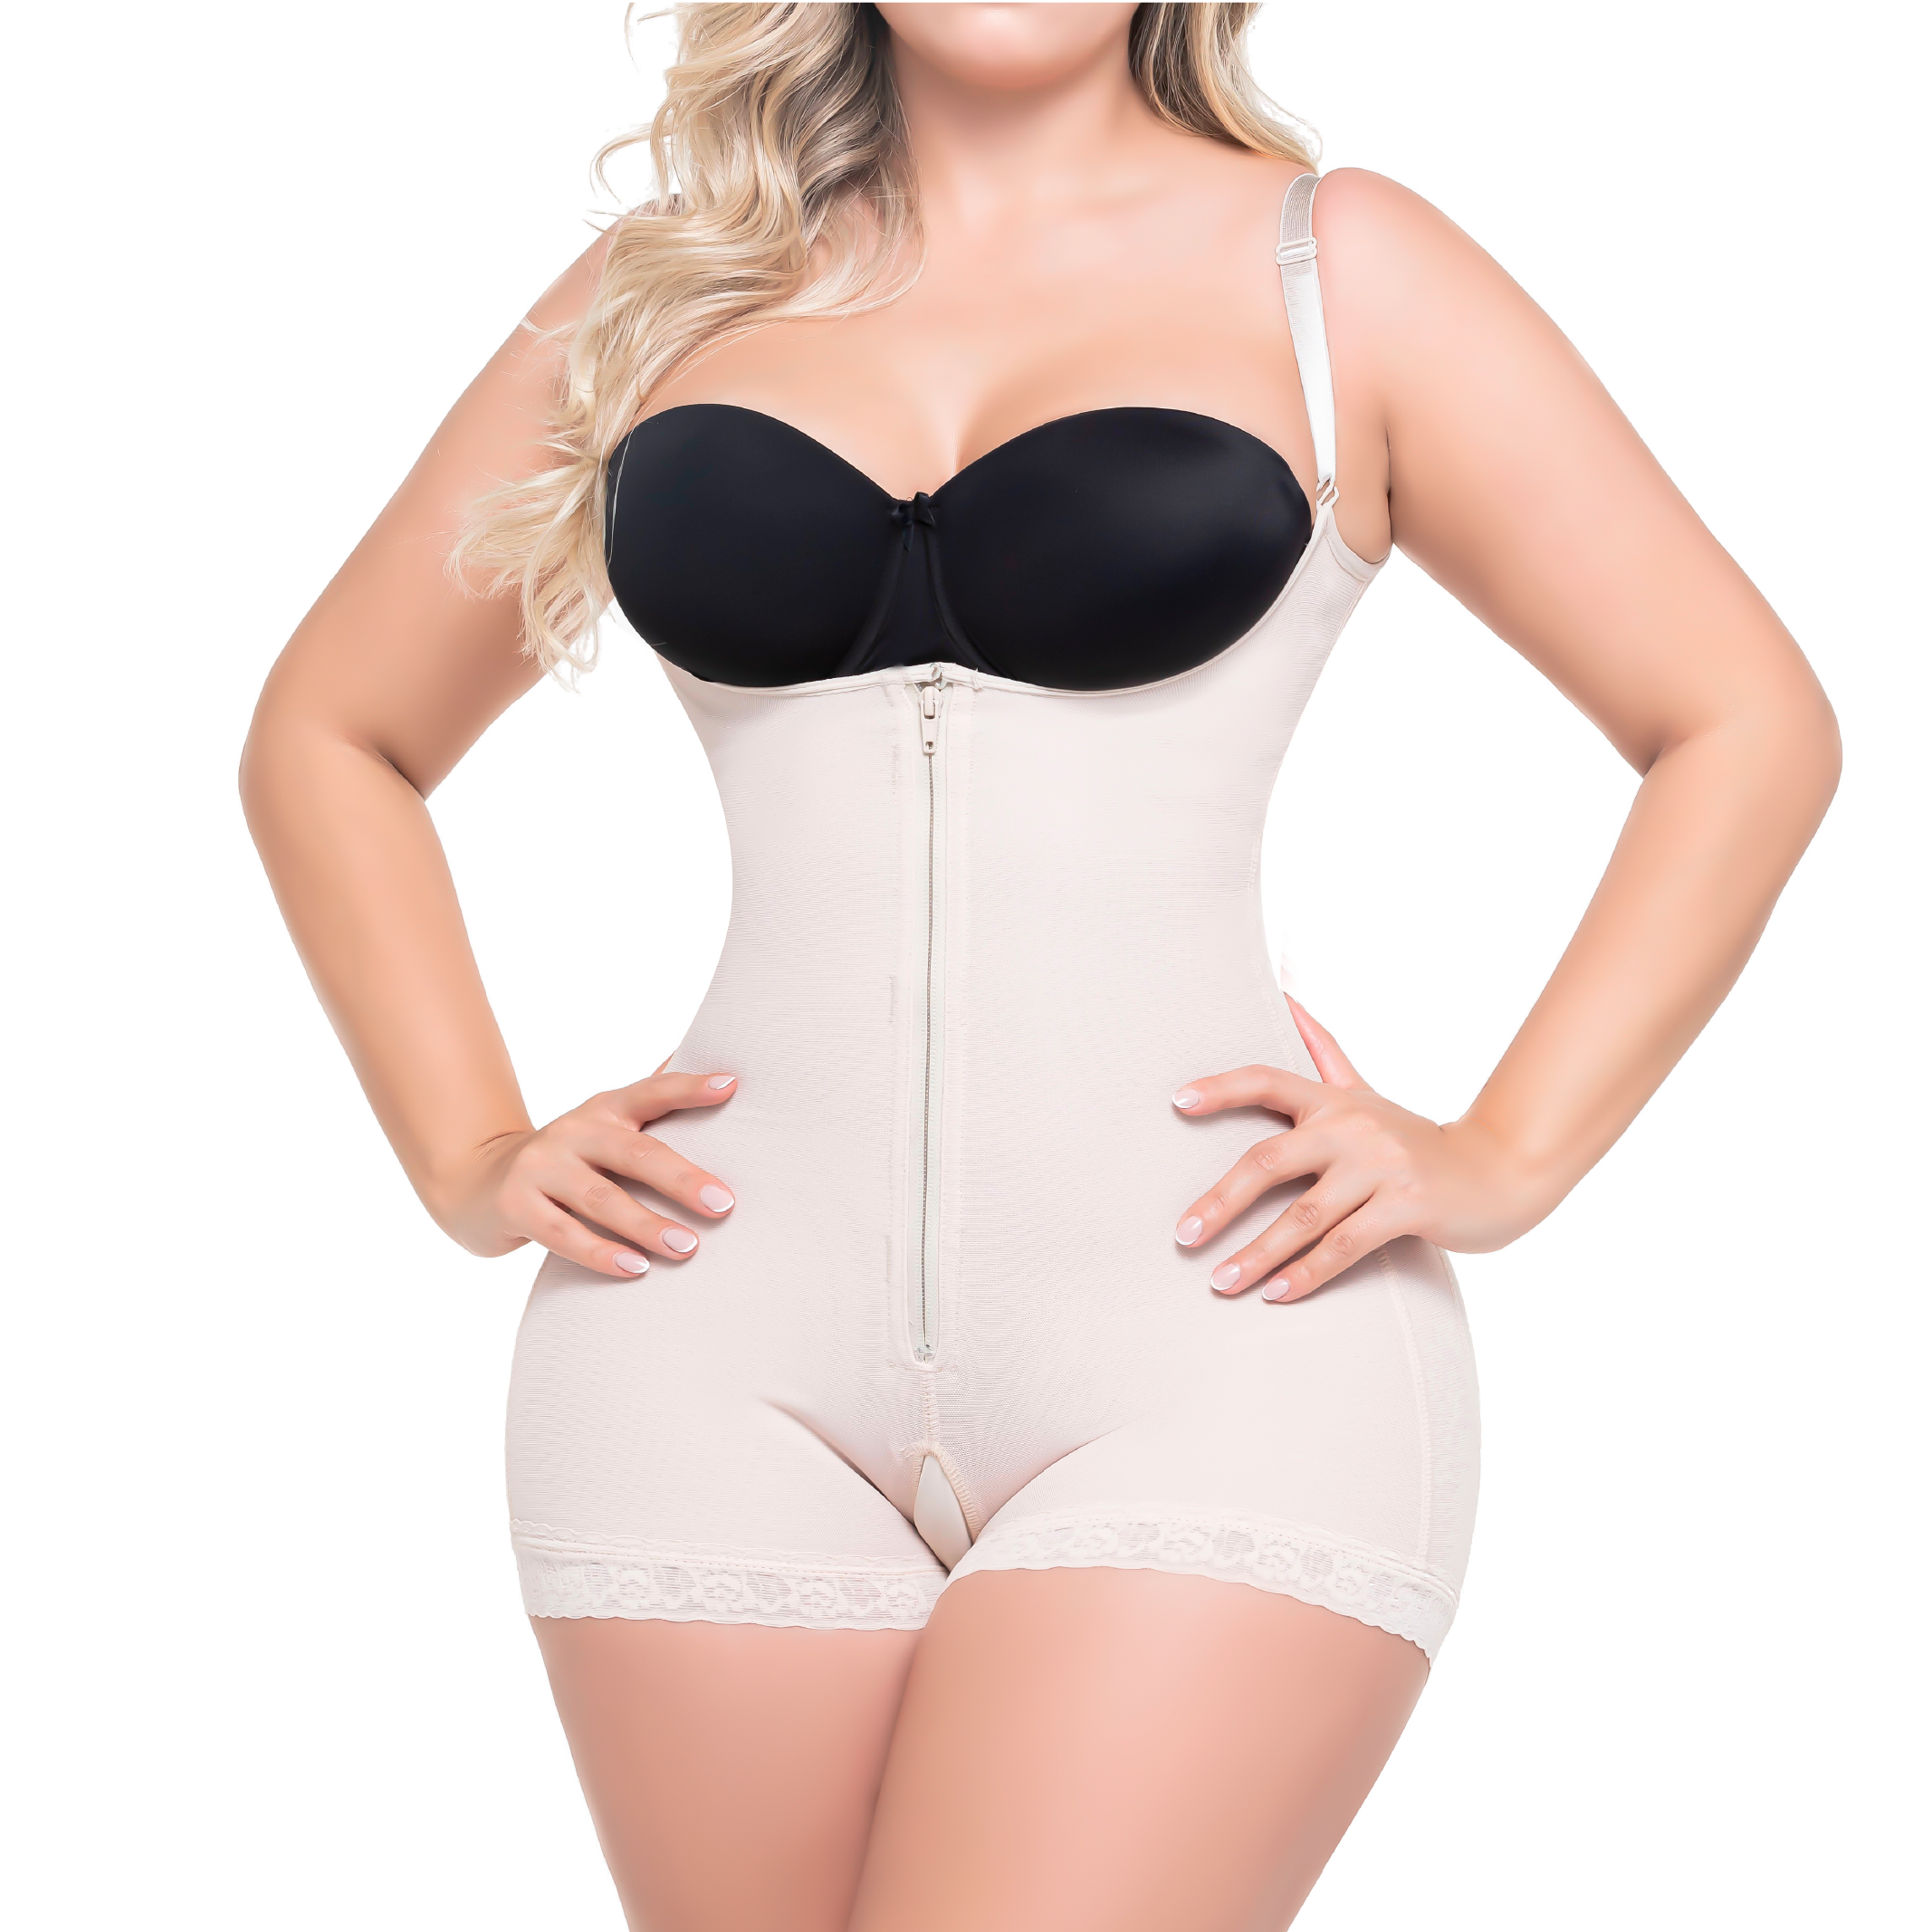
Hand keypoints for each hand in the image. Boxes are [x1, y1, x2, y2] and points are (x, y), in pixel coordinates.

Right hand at [437, 1065, 739, 1276]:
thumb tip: (728, 1077)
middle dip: (682, 1179)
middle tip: (724, 1205)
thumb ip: (654, 1109)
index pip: (651, 1092)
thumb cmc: (569, 1159)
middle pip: (634, 1152)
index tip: (731, 1087)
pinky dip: (600, 1253)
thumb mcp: (605, 1128)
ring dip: (647, 1225)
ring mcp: (540, 1167)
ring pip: (601, 1198)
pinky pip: (563, 1234)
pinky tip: (636, 1269)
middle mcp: (573, 1131)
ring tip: (687, 1247)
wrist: (478, 1182)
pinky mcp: (516, 1205)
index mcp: (604, 1109)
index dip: (689, 1088)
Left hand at [1170, 997, 1538, 1301]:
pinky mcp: (1407, 1206)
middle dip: (1220, 1202)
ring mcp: (1380, 1167)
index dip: (1221, 1088)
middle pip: (1269, 1161)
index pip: (1267, 1082)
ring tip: (1221, 1283)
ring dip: (1258, 1254)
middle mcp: (1352, 1127)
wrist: (1498, 1171)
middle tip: (1183, 1237)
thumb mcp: (1365, 1091)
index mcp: (1333, 1100)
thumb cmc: (1414, 1139)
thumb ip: (1323, 1051)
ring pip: (1304, 1216)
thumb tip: (1286, 991)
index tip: (1176, 1103)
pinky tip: (1275, 1294)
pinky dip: (1307, 1274)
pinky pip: (1345, 1246)